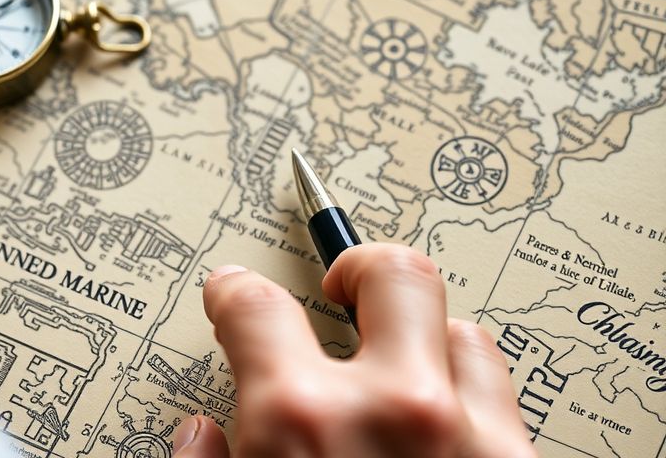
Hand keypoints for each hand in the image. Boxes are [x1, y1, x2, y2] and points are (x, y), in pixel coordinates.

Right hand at [173, 243, 535, 457]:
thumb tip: (201, 436)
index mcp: (301, 423)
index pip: (256, 308)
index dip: (234, 290)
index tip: (233, 290)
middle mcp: (396, 414)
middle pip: (390, 272)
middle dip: (358, 264)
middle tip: (339, 282)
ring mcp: (473, 441)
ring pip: (463, 331)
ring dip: (423, 338)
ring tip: (396, 361)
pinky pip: (503, 402)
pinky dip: (466, 397)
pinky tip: (440, 420)